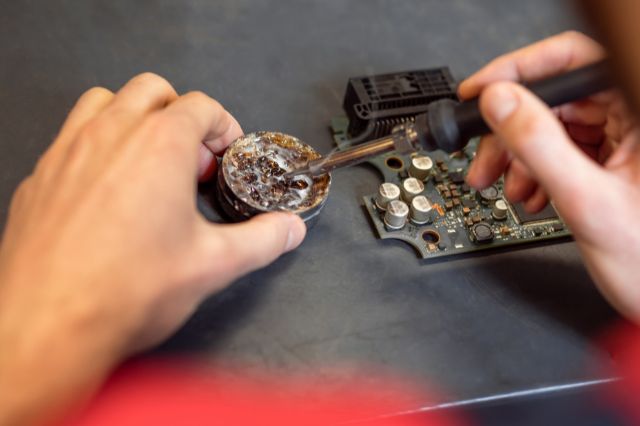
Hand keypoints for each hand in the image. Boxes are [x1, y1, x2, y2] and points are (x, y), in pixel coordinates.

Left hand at [0, 73, 305, 423]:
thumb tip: (289, 229)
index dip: (223, 126)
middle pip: (153, 90)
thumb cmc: (126, 290)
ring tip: (149, 162)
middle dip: (180, 114)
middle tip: (192, 160)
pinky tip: (107, 191)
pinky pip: (71, 137)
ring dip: (134, 118)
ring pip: (105, 101)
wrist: (49, 325)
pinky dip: (96, 145)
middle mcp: (111, 135)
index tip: (226, 154)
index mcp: (159, 146)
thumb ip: (262, 239)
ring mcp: (68, 150)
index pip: (200, 105)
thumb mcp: (213, 264)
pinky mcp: (40, 176)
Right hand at [459, 31, 639, 323]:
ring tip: (508, 187)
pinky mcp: (612, 159)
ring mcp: (624, 138)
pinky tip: (531, 194)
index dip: (519, 70)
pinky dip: (536, 171)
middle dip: (509, 131)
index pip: (573, 60)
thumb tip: (499, 103)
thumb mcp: (587, 202)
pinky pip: (562, 150)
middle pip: (555, 97)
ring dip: (518, 157)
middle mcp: (633, 117)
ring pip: (553, 125)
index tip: (479, 92)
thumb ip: (540, 147)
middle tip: (483, 159)